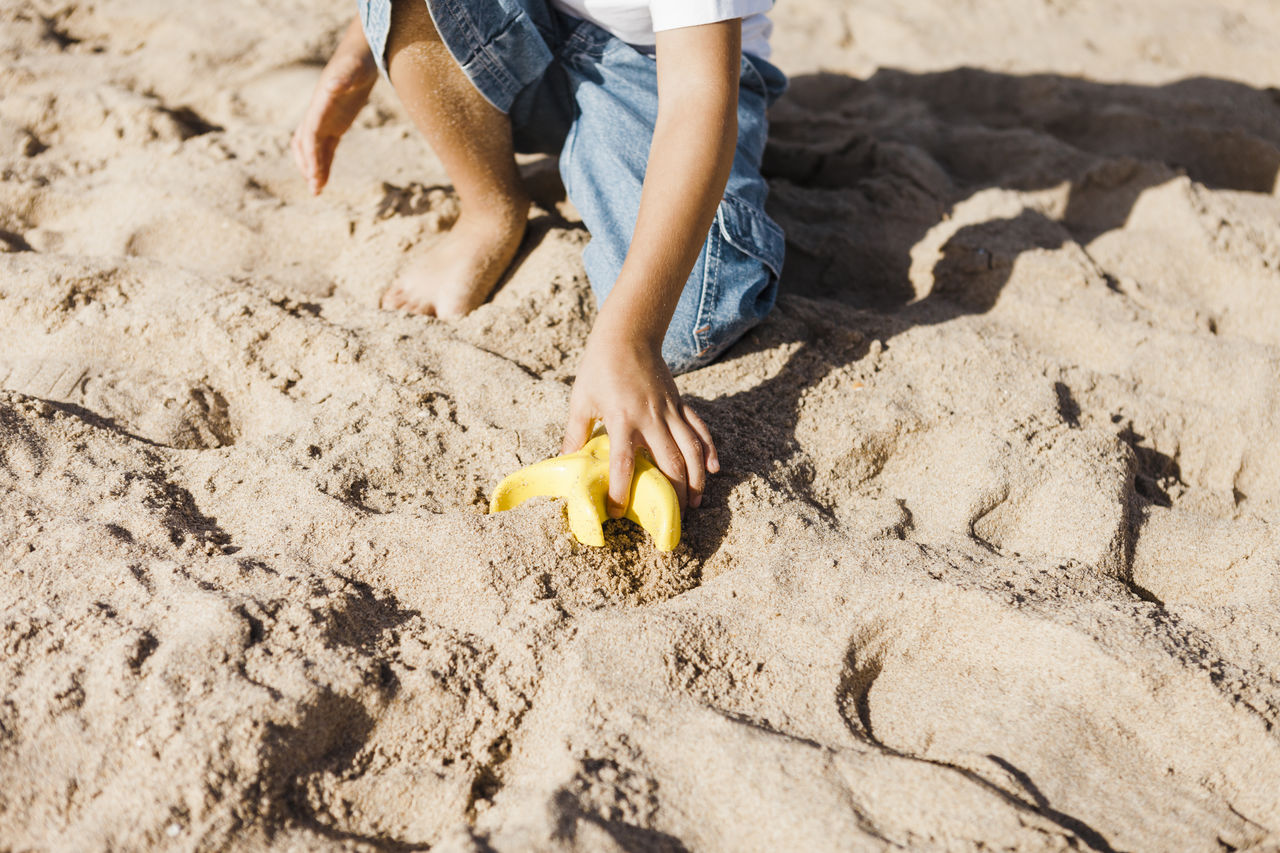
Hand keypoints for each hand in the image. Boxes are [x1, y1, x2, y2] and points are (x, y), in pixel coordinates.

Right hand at [291, 22, 376, 194]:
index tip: (315, 175)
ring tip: (317, 191)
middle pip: (304, 145)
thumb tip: (333, 85)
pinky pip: (325, 147)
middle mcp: (317, 114)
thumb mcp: (353, 69)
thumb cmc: (357, 61)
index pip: (310, 135)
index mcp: (320, 105)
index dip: (311, 156)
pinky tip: (324, 179)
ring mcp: (324, 119)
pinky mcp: (334, 124)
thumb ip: (344, 77)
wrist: (359, 55)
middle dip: (307, 166)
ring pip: (312, 149)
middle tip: (314, 188)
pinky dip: (323, 163)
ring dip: (312, 168)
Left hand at [562, 321, 718, 516]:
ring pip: (692, 450)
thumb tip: (565, 462)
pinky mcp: (680, 403)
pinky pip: (700, 429)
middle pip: (670, 462)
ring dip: (696, 479)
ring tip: (695, 503)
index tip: (617, 512)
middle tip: (672, 518)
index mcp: (622, 419)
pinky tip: (713, 470)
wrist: (628, 333)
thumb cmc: (599, 366)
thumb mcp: (580, 400)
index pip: (622, 462)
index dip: (620, 490)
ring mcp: (670, 411)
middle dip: (673, 493)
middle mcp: (651, 418)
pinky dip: (709, 450)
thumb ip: (575, 433)